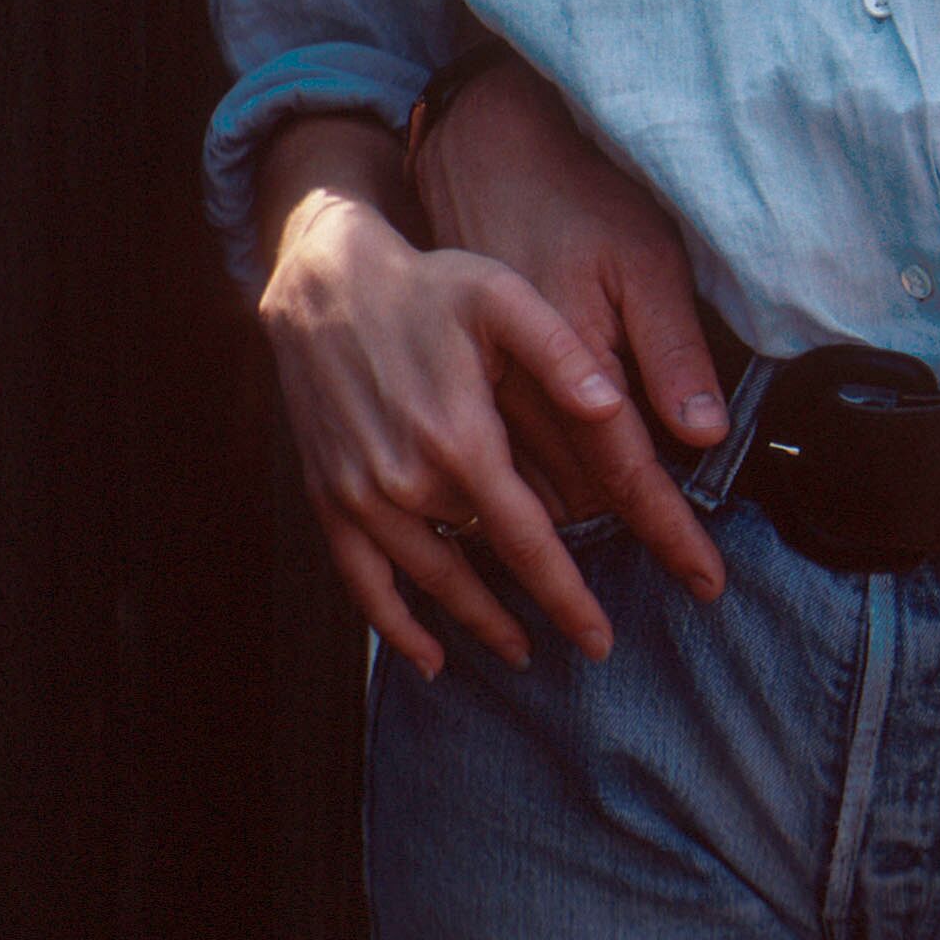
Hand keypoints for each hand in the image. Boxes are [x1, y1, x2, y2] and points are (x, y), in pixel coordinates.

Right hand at [260, 181, 663, 679]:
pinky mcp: (329, 498)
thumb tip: (614, 408)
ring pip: (429, 583)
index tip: (601, 636)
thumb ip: (561, 353)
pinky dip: (395, 626)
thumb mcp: (503, 297)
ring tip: (519, 649)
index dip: (567, 596)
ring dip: (476, 624)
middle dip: (536, 609)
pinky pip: (361, 582)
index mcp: (460, 440)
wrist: (325, 282)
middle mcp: (407, 481)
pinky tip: (429, 658)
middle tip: (587, 646)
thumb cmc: (428, 284)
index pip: (528, 542)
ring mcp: (361, 496)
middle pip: (485, 567)